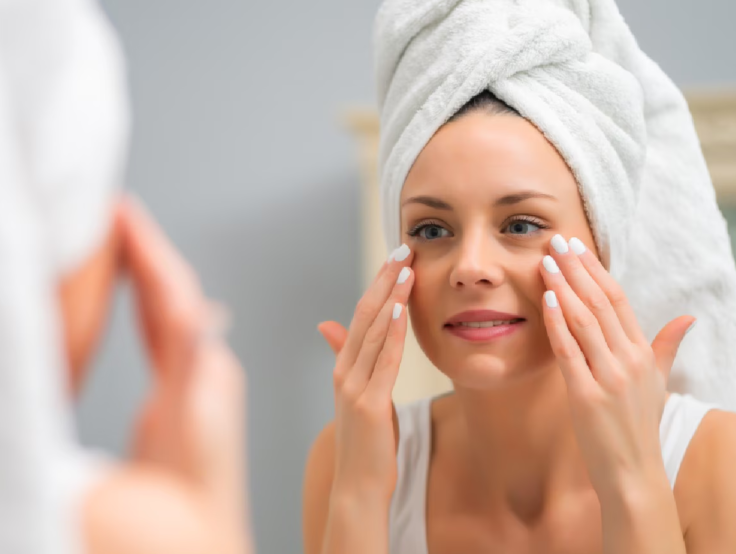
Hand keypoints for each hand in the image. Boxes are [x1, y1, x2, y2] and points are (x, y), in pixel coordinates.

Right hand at [116, 196, 247, 528]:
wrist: (197, 523)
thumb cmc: (195, 482)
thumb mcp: (192, 420)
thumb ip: (193, 365)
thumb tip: (202, 311)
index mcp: (204, 364)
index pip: (173, 292)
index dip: (148, 251)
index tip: (125, 212)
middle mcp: (201, 363)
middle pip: (170, 292)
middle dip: (144, 250)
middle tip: (116, 211)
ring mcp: (188, 377)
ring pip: (163, 309)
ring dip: (143, 271)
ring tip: (121, 236)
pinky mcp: (172, 395)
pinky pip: (155, 334)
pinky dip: (141, 305)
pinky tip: (135, 294)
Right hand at [317, 244, 414, 504]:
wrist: (357, 487)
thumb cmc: (364, 445)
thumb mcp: (356, 396)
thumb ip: (346, 359)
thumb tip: (328, 326)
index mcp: (344, 369)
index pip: (361, 316)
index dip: (378, 284)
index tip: (396, 257)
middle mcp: (345, 372)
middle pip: (364, 315)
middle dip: (384, 280)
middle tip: (403, 248)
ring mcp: (354, 388)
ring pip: (373, 332)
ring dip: (391, 297)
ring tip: (407, 268)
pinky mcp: (369, 404)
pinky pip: (384, 361)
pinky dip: (392, 333)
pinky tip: (402, 310)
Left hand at [538, 235, 693, 502]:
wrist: (633, 473)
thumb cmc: (641, 427)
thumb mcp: (658, 383)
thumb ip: (667, 347)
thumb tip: (688, 317)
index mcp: (644, 354)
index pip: (619, 300)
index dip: (597, 270)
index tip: (578, 247)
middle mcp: (629, 360)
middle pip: (601, 303)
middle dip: (578, 268)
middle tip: (557, 241)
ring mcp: (608, 377)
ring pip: (585, 320)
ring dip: (564, 286)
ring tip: (547, 261)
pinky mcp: (586, 396)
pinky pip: (569, 351)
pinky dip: (557, 322)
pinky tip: (546, 299)